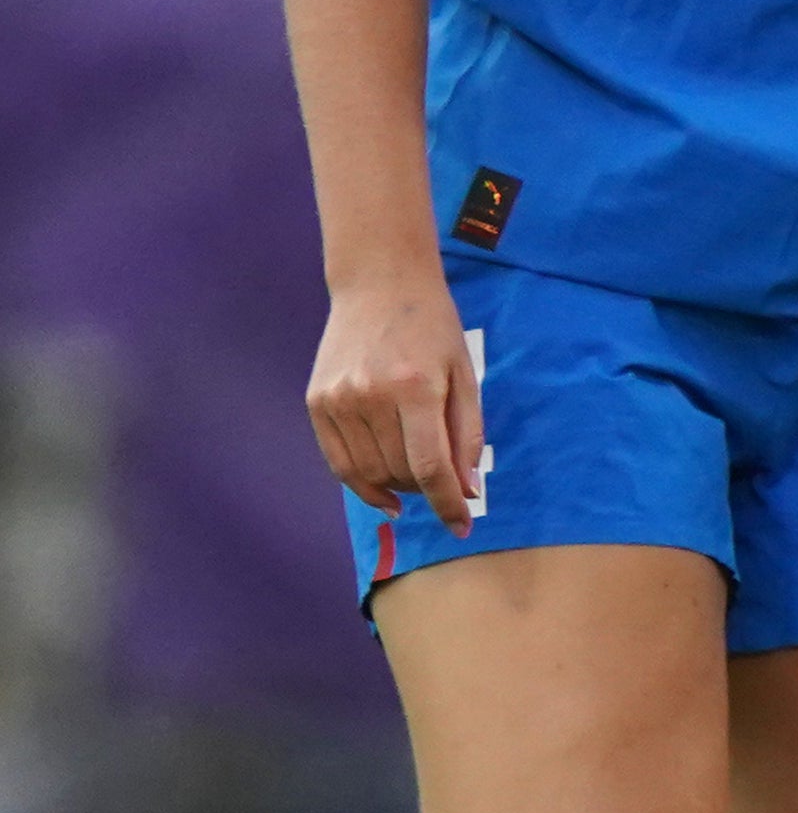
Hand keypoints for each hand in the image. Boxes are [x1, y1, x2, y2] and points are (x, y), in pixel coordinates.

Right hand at [310, 269, 481, 528]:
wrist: (378, 285)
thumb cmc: (432, 329)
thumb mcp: (464, 376)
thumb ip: (466, 435)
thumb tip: (466, 489)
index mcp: (415, 388)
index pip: (431, 467)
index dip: (448, 504)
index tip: (462, 527)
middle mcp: (369, 396)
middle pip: (399, 472)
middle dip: (428, 490)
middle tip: (444, 484)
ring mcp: (337, 399)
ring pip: (368, 472)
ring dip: (397, 487)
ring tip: (416, 479)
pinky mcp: (316, 401)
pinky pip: (338, 461)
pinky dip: (362, 484)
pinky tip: (384, 493)